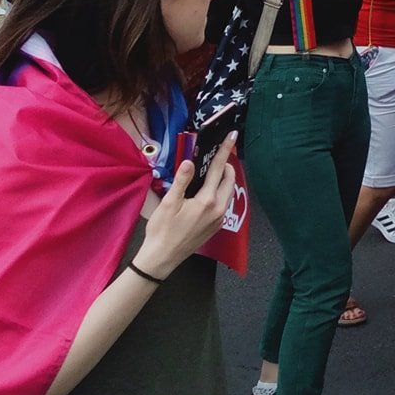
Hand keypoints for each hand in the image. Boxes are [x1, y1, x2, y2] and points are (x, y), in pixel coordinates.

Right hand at [136, 136, 237, 277]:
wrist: (162, 259)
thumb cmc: (161, 231)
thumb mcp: (168, 204)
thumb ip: (182, 181)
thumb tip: (191, 162)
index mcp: (207, 201)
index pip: (219, 169)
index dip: (225, 150)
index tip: (232, 135)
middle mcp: (219, 209)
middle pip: (229, 179)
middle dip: (225, 164)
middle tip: (215, 155)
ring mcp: (220, 219)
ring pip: (228, 191)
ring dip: (224, 178)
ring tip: (211, 170)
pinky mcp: (217, 226)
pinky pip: (224, 202)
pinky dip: (220, 191)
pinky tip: (207, 190)